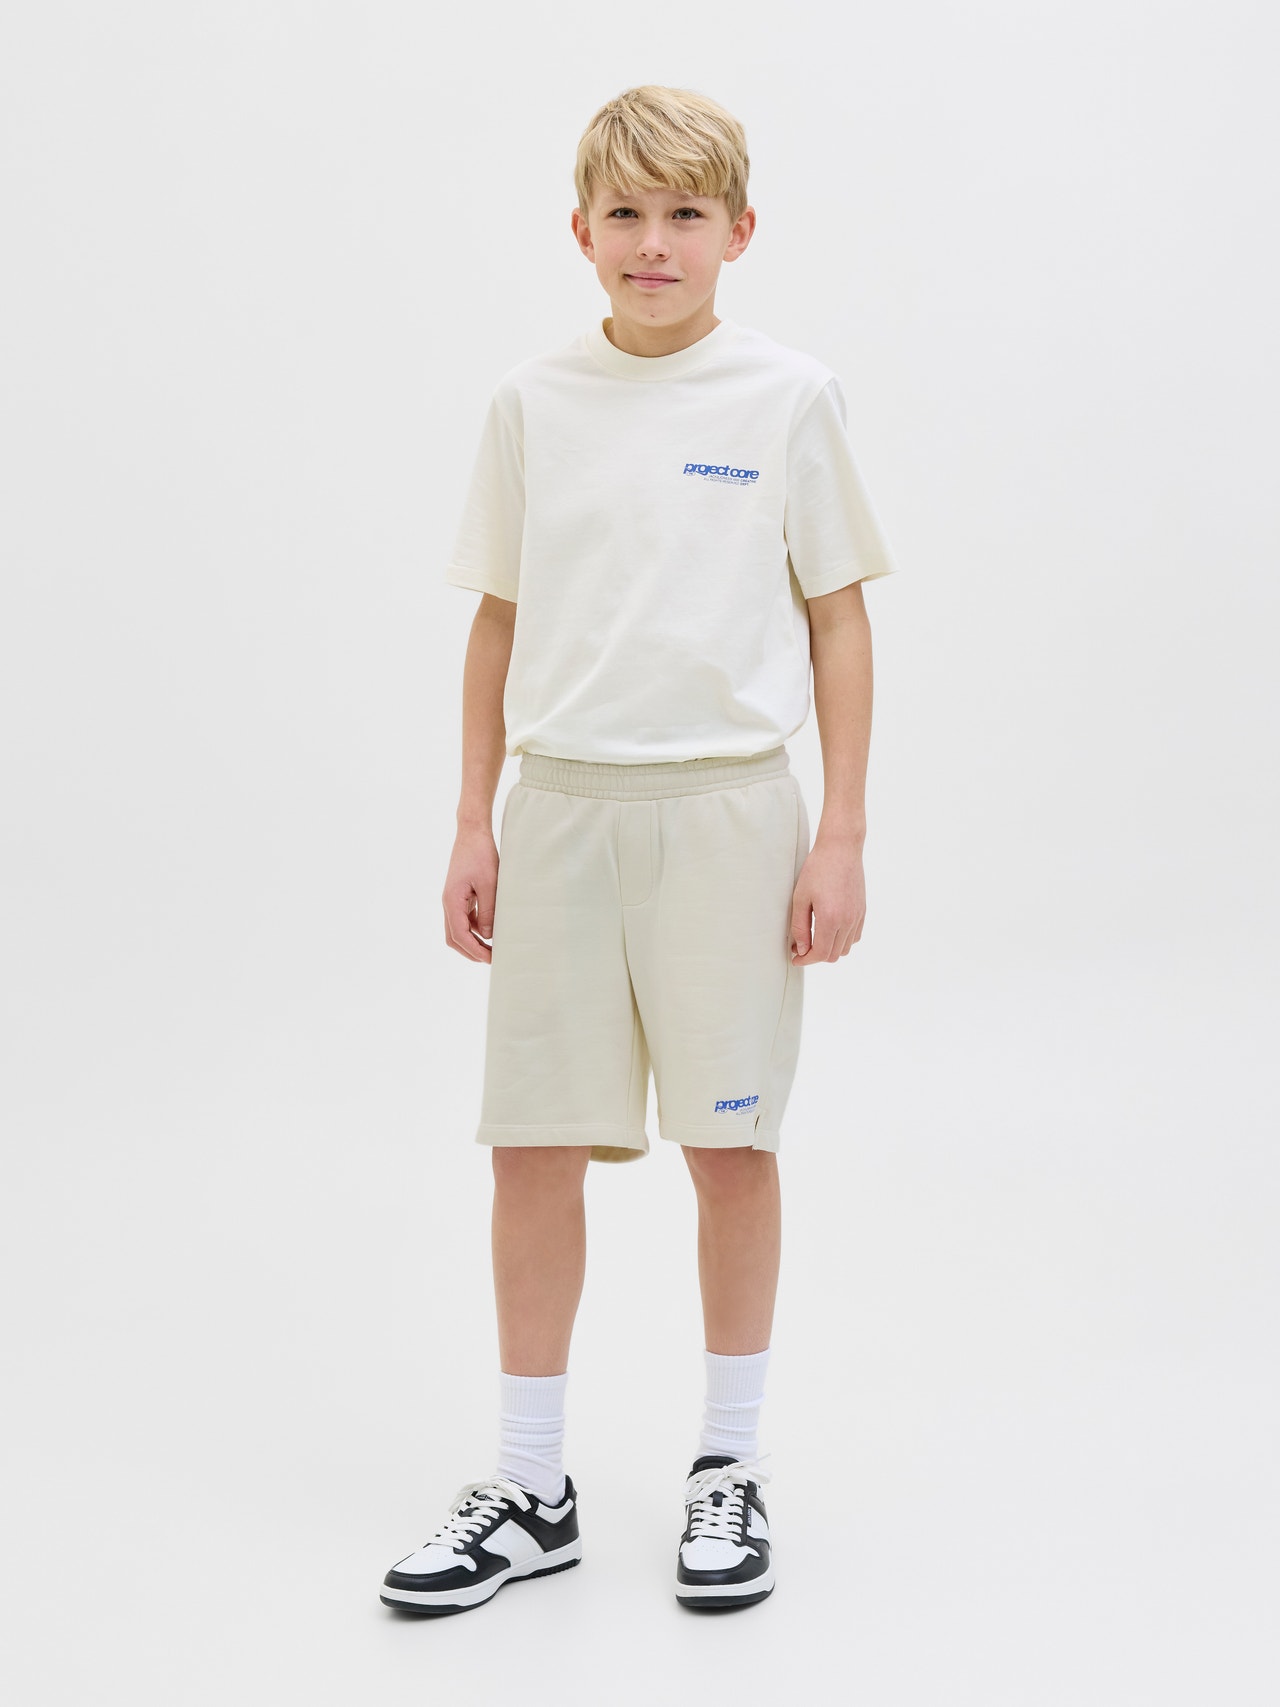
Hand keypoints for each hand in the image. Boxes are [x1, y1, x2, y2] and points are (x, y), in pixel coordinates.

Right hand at [442, 824, 498, 962]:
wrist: (472, 833)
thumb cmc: (480, 854)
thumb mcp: (490, 884)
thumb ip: (488, 911)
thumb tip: (489, 935)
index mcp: (451, 900)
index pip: (459, 935)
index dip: (474, 950)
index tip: (490, 959)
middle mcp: (448, 903)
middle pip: (454, 937)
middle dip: (471, 951)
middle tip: (492, 959)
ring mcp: (453, 900)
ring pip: (458, 929)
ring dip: (474, 941)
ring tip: (494, 947)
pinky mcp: (460, 896)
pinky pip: (465, 918)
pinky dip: (476, 928)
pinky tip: (492, 928)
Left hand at [789, 834, 865, 962]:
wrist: (841, 849)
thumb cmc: (817, 869)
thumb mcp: (800, 898)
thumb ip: (800, 927)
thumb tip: (801, 950)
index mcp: (830, 919)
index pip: (820, 954)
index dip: (806, 960)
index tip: (795, 958)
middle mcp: (847, 921)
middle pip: (833, 955)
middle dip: (815, 956)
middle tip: (800, 948)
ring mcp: (857, 917)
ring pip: (845, 949)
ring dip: (829, 950)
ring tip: (814, 939)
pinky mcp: (862, 912)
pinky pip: (854, 937)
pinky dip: (842, 941)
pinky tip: (829, 931)